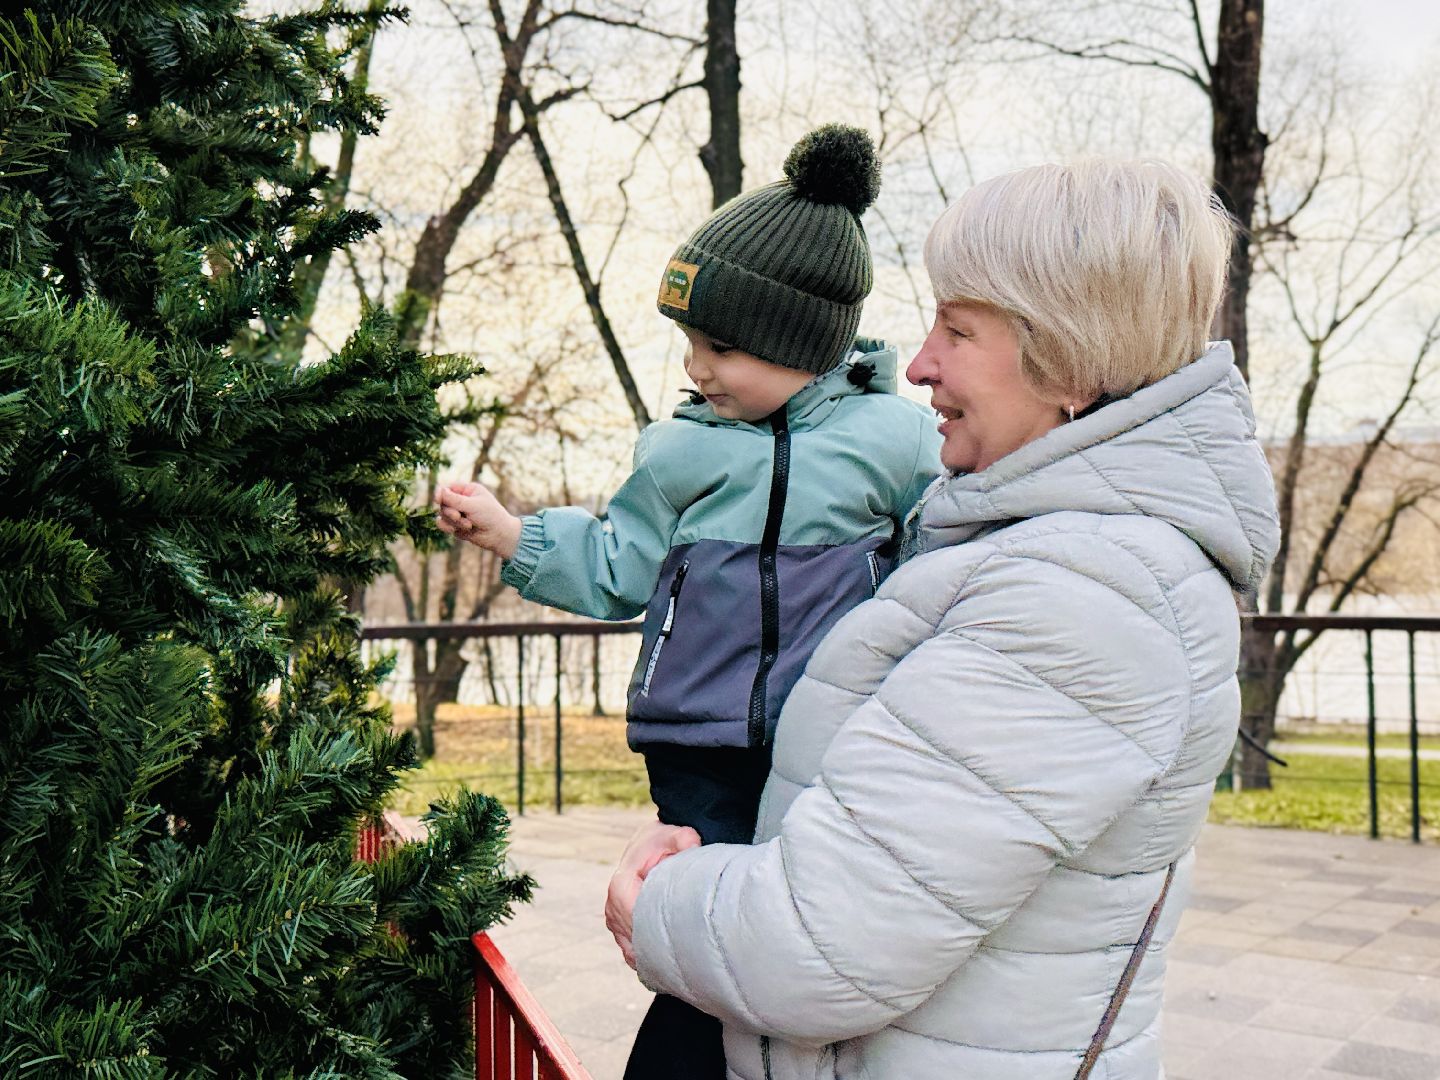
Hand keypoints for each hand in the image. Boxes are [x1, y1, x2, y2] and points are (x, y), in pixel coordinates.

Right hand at [435, 481, 522, 557]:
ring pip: (443, 514)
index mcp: (468, 490)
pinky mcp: (456, 525)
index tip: (438, 500)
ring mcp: (458, 513)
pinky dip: (447, 527)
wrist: (499, 536)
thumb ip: (455, 499)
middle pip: (443, 502)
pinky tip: (454, 530)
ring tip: (468, 525)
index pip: (448, 488)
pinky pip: (443, 524)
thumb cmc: (491, 516)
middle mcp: (462, 500)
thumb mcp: (473, 505)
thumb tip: (440, 490)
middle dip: (450, 511)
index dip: (441, 493)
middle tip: (459, 516)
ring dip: (453, 521)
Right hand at [605, 818, 701, 969]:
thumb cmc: (662, 841)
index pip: (635, 920)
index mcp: (620, 886)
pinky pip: (633, 953)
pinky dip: (650, 956)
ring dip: (655, 953)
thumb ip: (684, 838)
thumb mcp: (673, 834)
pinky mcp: (621, 931)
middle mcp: (612, 907)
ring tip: (682, 952)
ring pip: (633, 950)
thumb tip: (693, 845)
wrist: (651, 845)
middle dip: (660, 945)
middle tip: (690, 947)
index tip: (682, 931)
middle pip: (635, 940)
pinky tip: (671, 955)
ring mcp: (614, 922)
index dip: (657, 929)